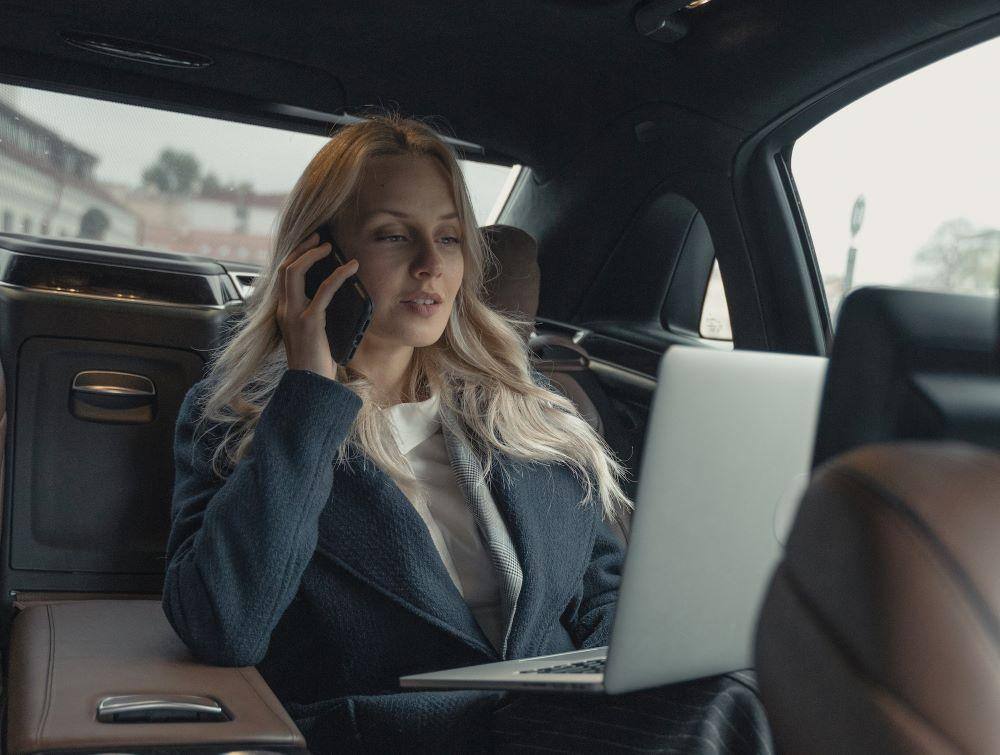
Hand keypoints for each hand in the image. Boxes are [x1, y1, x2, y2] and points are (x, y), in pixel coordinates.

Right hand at [275, 231, 359, 381]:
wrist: (311, 386)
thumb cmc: (316, 362)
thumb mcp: (313, 332)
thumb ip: (316, 312)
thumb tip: (335, 293)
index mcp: (284, 312)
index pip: (283, 276)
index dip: (296, 256)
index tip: (311, 244)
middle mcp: (284, 310)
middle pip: (285, 268)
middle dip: (301, 248)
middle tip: (319, 237)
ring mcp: (294, 315)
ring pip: (294, 272)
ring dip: (312, 254)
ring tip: (329, 246)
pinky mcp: (310, 322)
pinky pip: (323, 290)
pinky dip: (338, 275)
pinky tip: (351, 267)